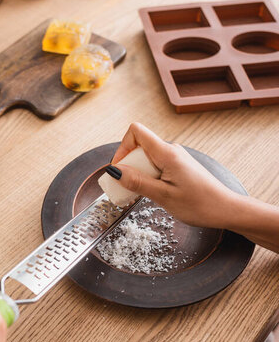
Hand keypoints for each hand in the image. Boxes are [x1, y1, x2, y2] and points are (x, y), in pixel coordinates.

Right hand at [111, 122, 236, 228]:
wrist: (225, 210)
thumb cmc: (200, 204)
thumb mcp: (163, 196)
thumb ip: (137, 182)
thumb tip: (115, 171)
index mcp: (167, 153)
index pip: (136, 132)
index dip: (122, 147)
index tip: (119, 169)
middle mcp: (172, 151)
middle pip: (139, 146)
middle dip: (129, 165)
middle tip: (129, 188)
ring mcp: (176, 158)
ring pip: (147, 158)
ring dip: (139, 173)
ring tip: (143, 194)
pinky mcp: (179, 167)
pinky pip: (157, 166)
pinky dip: (149, 177)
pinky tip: (154, 193)